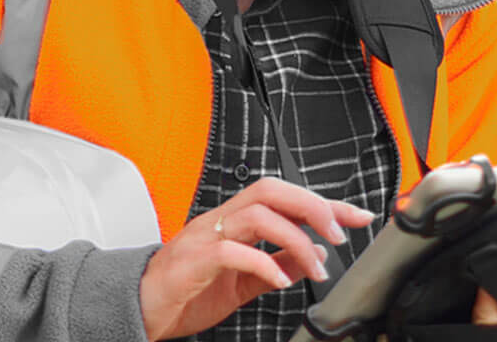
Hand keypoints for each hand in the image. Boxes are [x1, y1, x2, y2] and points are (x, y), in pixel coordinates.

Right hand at [138, 177, 374, 339]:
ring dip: (295, 237)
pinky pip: (232, 252)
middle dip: (312, 206)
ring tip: (316, 266)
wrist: (139, 306)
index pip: (284, 197)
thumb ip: (275, 264)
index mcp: (235, 220)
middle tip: (340, 233)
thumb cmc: (186, 289)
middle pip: (271, 190)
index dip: (324, 203)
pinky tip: (280, 280)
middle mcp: (222, 219)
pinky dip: (262, 264)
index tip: (357, 215)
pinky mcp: (194, 260)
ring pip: (257, 213)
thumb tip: (312, 256)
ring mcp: (206, 236)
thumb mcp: (242, 280)